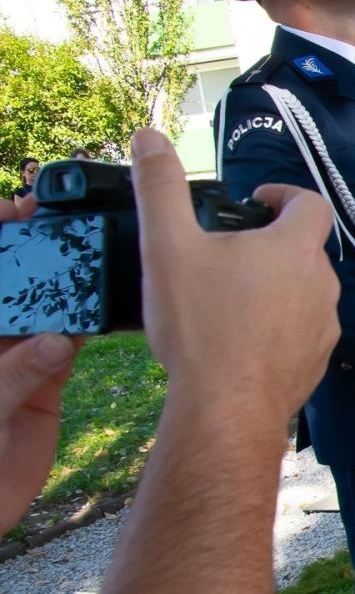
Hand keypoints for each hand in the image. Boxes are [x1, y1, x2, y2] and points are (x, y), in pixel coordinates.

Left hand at [0, 189, 81, 529]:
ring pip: (42, 309)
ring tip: (90, 258)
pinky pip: (67, 345)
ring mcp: (14, 360)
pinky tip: (103, 307)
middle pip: (11, 282)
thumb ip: (15, 376)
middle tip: (63, 223)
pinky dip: (85, 325)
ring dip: (65, 287)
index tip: (17, 208)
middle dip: (34, 251)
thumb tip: (55, 340)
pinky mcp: (44, 384)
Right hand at [131, 128, 338, 432]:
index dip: (283, 195)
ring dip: (275, 287)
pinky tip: (240, 339)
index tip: (254, 203)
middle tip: (228, 255)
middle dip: (271, 245)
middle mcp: (322, 283)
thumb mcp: (168, 247)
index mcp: (296, 248)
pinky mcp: (318, 360)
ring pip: (304, 292)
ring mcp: (325, 325)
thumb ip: (160, 188)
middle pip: (304, 249)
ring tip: (229, 300)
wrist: (226, 407)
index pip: (310, 203)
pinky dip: (277, 327)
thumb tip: (149, 139)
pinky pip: (301, 331)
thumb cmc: (201, 326)